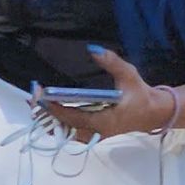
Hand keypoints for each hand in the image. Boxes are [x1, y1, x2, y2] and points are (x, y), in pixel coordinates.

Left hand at [36, 47, 171, 141]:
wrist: (152, 113)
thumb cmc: (140, 95)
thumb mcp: (128, 75)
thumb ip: (112, 62)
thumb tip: (93, 49)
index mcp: (103, 121)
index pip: (72, 116)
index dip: (54, 108)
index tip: (41, 95)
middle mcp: (95, 132)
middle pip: (63, 127)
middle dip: (46, 114)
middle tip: (32, 98)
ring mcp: (93, 135)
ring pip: (65, 132)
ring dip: (49, 120)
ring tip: (36, 105)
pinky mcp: (92, 134)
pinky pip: (70, 132)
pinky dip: (58, 123)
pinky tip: (48, 113)